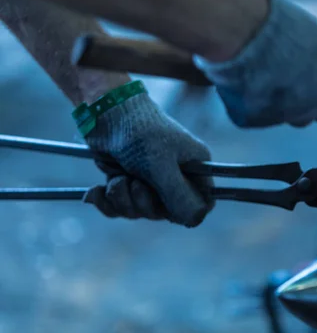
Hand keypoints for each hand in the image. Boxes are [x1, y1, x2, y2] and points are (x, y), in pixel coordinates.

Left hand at [83, 90, 213, 226]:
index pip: (203, 202)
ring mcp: (151, 180)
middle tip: (135, 184)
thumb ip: (179, 196)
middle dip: (145, 204)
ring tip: (117, 179)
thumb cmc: (140, 133)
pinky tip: (95, 191)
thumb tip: (196, 220)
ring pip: (142, 211)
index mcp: (195, 168)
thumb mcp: (161, 166)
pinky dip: (107, 201)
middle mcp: (177, 176)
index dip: (188, 212)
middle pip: (167, 213)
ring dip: (123, 200)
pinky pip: (121, 207)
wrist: (104, 112)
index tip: (168, 211)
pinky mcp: (128, 181)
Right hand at [194, 0, 316, 127]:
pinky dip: (250, 103)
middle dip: (300, 104)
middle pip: (311, 115)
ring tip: (259, 70)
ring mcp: (287, 113)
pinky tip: (243, 79)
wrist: (242, 28)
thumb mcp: (314, 37)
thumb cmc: (278, 22)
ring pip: (282, 116)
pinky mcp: (257, 119)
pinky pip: (255, 115)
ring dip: (274, 102)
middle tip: (282, 79)